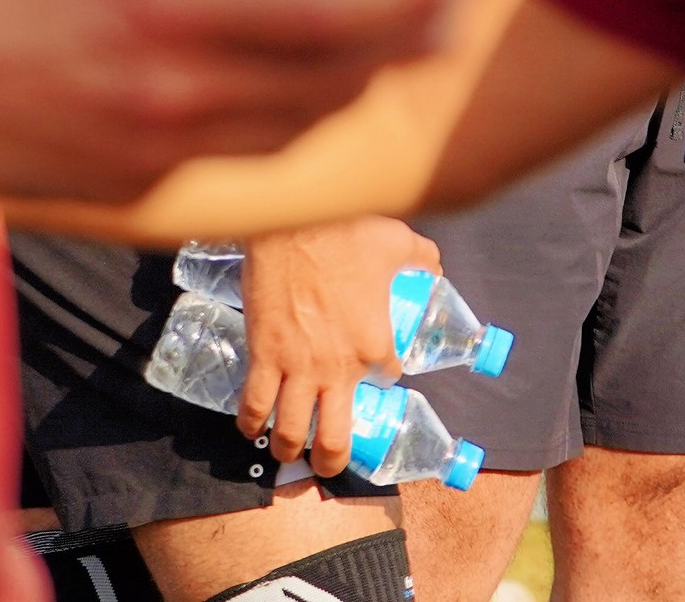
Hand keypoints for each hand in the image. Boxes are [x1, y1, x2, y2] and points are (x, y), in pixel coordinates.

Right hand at [0, 0, 461, 201]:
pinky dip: (277, 122)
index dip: (403, 1)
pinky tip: (301, 95)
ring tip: (386, 55)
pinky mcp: (145, 188)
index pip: (327, 14)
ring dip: (348, 91)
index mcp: (179, 8)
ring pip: (293, 128)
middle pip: (331, 84)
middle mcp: (185, 91)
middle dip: (402, 50)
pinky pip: (237, 154)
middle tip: (449, 19)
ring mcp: (167, 148)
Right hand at [236, 216, 440, 478]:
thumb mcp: (398, 242)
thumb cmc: (346, 229)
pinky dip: (251, 423)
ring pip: (291, 430)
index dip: (382, 377)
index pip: (387, 379)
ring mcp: (298, 366)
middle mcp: (338, 368)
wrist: (293, 220)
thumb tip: (433, 264)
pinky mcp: (263, 355)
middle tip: (328, 462)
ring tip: (289, 451)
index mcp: (376, 344)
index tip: (374, 371)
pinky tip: (251, 427)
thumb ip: (421, 258)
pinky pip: (254, 404)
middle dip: (332, 458)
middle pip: (334, 436)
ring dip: (290, 448)